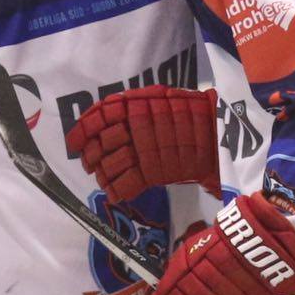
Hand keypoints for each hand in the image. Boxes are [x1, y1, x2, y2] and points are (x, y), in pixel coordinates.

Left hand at [67, 85, 220, 203]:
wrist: (219, 133)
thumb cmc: (190, 115)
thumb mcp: (160, 100)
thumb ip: (134, 105)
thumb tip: (103, 114)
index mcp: (135, 103)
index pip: (99, 115)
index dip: (82, 131)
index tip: (74, 143)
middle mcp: (136, 124)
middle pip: (100, 143)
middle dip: (91, 157)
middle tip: (89, 164)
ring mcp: (144, 149)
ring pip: (109, 165)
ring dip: (104, 175)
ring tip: (105, 178)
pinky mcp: (153, 171)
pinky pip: (125, 184)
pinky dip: (116, 191)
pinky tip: (115, 194)